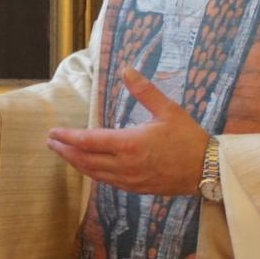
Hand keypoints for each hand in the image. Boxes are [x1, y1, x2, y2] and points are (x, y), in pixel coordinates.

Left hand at [44, 67, 208, 194]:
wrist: (208, 170)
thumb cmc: (189, 138)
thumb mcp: (168, 110)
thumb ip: (144, 90)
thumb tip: (126, 69)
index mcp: (130, 144)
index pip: (90, 141)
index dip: (69, 137)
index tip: (54, 133)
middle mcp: (125, 165)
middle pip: (86, 160)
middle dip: (66, 151)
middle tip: (51, 143)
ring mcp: (130, 180)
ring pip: (94, 174)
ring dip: (76, 163)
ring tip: (64, 153)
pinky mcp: (136, 189)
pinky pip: (107, 182)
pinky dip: (93, 173)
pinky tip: (89, 167)